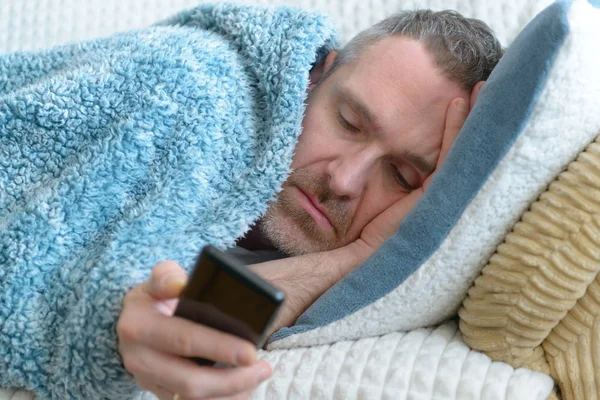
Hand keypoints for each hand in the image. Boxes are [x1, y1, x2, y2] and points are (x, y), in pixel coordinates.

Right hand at [117, 261, 271, 399]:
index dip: (219, 348)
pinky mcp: (159, 393)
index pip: (184, 339)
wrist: (134, 322)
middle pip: (189, 381)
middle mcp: (139, 359)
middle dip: (232, 380)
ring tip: (256, 378)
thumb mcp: (156, 279)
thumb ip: (166, 275)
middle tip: (263, 368)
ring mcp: (148, 381)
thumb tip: (180, 284)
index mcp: (139, 326)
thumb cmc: (155, 298)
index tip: (250, 352)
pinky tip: (242, 389)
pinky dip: (220, 399)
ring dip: (229, 393)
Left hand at [355, 82, 484, 254]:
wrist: (357, 254)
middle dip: (477, 117)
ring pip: (462, 148)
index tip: (463, 95)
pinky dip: (455, 128)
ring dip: (472, 116)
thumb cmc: (361, 224)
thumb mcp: (375, 186)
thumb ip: (380, 164)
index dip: (459, 123)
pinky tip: (458, 103)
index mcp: (429, 188)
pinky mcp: (434, 194)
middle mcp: (440, 189)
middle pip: (463, 147)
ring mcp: (440, 192)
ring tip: (482, 86)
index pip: (449, 150)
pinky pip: (449, 155)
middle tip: (484, 85)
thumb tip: (365, 138)